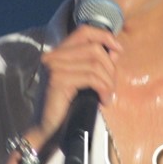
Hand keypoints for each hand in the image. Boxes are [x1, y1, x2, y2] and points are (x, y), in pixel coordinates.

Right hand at [35, 25, 122, 143]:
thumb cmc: (65, 109)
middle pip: (94, 48)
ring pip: (95, 64)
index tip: (118, 50)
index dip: (104, 36)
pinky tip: (103, 100)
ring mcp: (53, 67)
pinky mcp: (57, 81)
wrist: (44, 132)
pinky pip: (91, 78)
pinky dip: (103, 88)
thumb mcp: (82, 82)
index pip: (84, 31)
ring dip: (108, 81)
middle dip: (110, 67)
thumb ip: (94, 65)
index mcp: (57, 53)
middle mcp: (52, 56)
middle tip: (111, 87)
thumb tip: (115, 51)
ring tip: (108, 96)